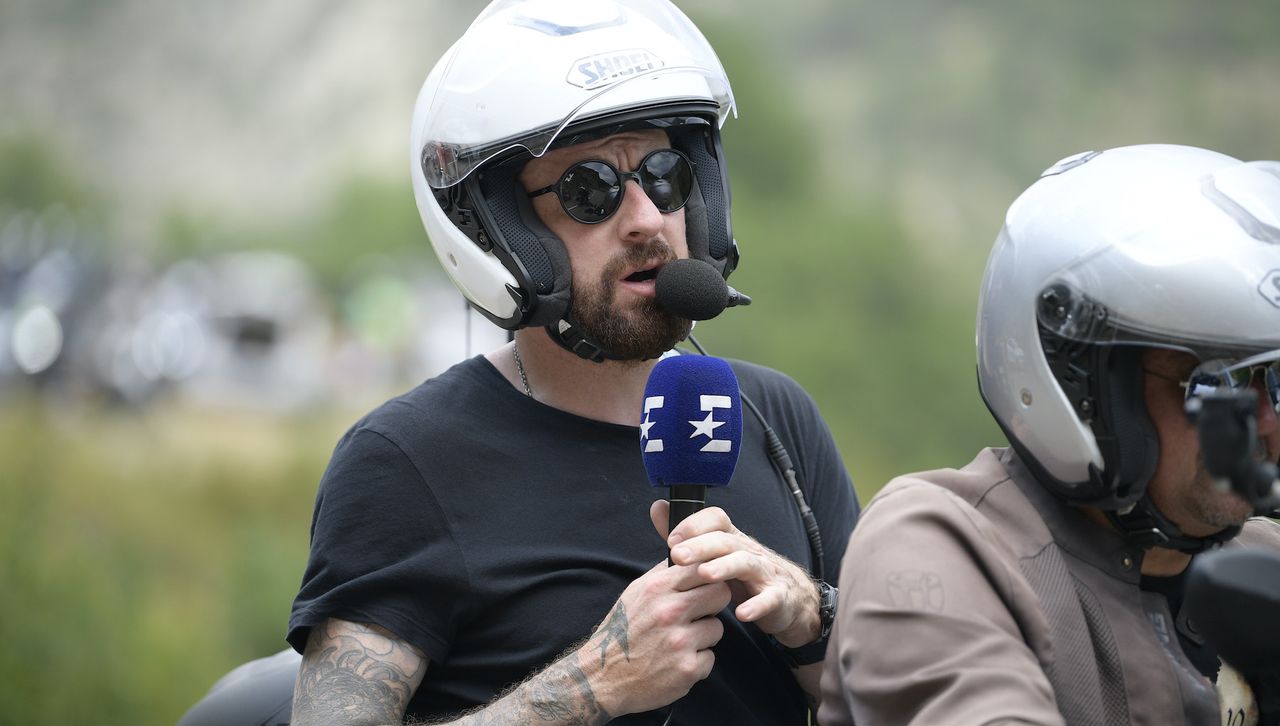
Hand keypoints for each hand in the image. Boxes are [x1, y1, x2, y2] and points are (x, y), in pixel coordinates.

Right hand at [580, 558, 731, 715]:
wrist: (601, 678)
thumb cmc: (621, 632)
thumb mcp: (635, 593)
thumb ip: (662, 574)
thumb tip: (687, 554)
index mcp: (656, 589)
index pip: (704, 569)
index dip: (708, 578)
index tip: (703, 587)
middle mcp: (669, 612)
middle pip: (721, 594)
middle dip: (713, 605)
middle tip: (698, 615)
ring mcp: (679, 641)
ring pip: (717, 628)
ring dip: (703, 637)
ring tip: (679, 643)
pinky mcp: (687, 669)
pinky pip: (709, 658)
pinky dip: (696, 663)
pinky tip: (676, 664)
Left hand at [650, 500, 820, 647]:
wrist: (789, 599)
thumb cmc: (744, 576)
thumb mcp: (715, 555)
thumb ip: (686, 536)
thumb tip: (658, 508)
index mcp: (731, 539)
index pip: (716, 519)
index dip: (694, 525)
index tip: (671, 540)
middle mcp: (748, 550)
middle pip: (725, 540)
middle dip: (700, 546)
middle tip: (677, 556)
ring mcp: (765, 572)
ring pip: (746, 563)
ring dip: (725, 567)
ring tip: (705, 575)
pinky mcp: (778, 596)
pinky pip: (770, 598)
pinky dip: (757, 605)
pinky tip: (742, 613)